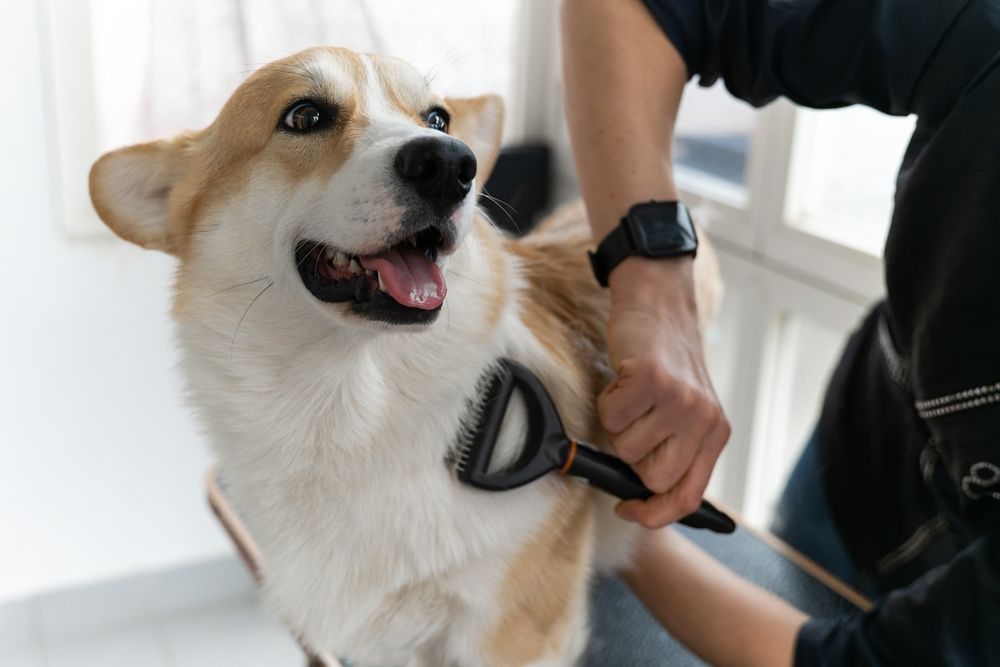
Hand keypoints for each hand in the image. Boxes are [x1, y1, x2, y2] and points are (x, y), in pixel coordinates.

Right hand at [601, 256, 729, 527]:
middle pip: (651, 479)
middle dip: (632, 457)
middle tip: (636, 424)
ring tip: (632, 397)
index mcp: (716, 435)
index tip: (627, 509)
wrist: (659, 306)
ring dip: (618, 425)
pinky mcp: (650, 380)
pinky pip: (611, 418)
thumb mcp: (686, 411)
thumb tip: (641, 498)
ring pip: (626, 450)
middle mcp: (703, 420)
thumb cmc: (665, 363)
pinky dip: (607, 402)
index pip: (687, 498)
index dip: (653, 514)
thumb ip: (675, 451)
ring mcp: (679, 400)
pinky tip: (623, 383)